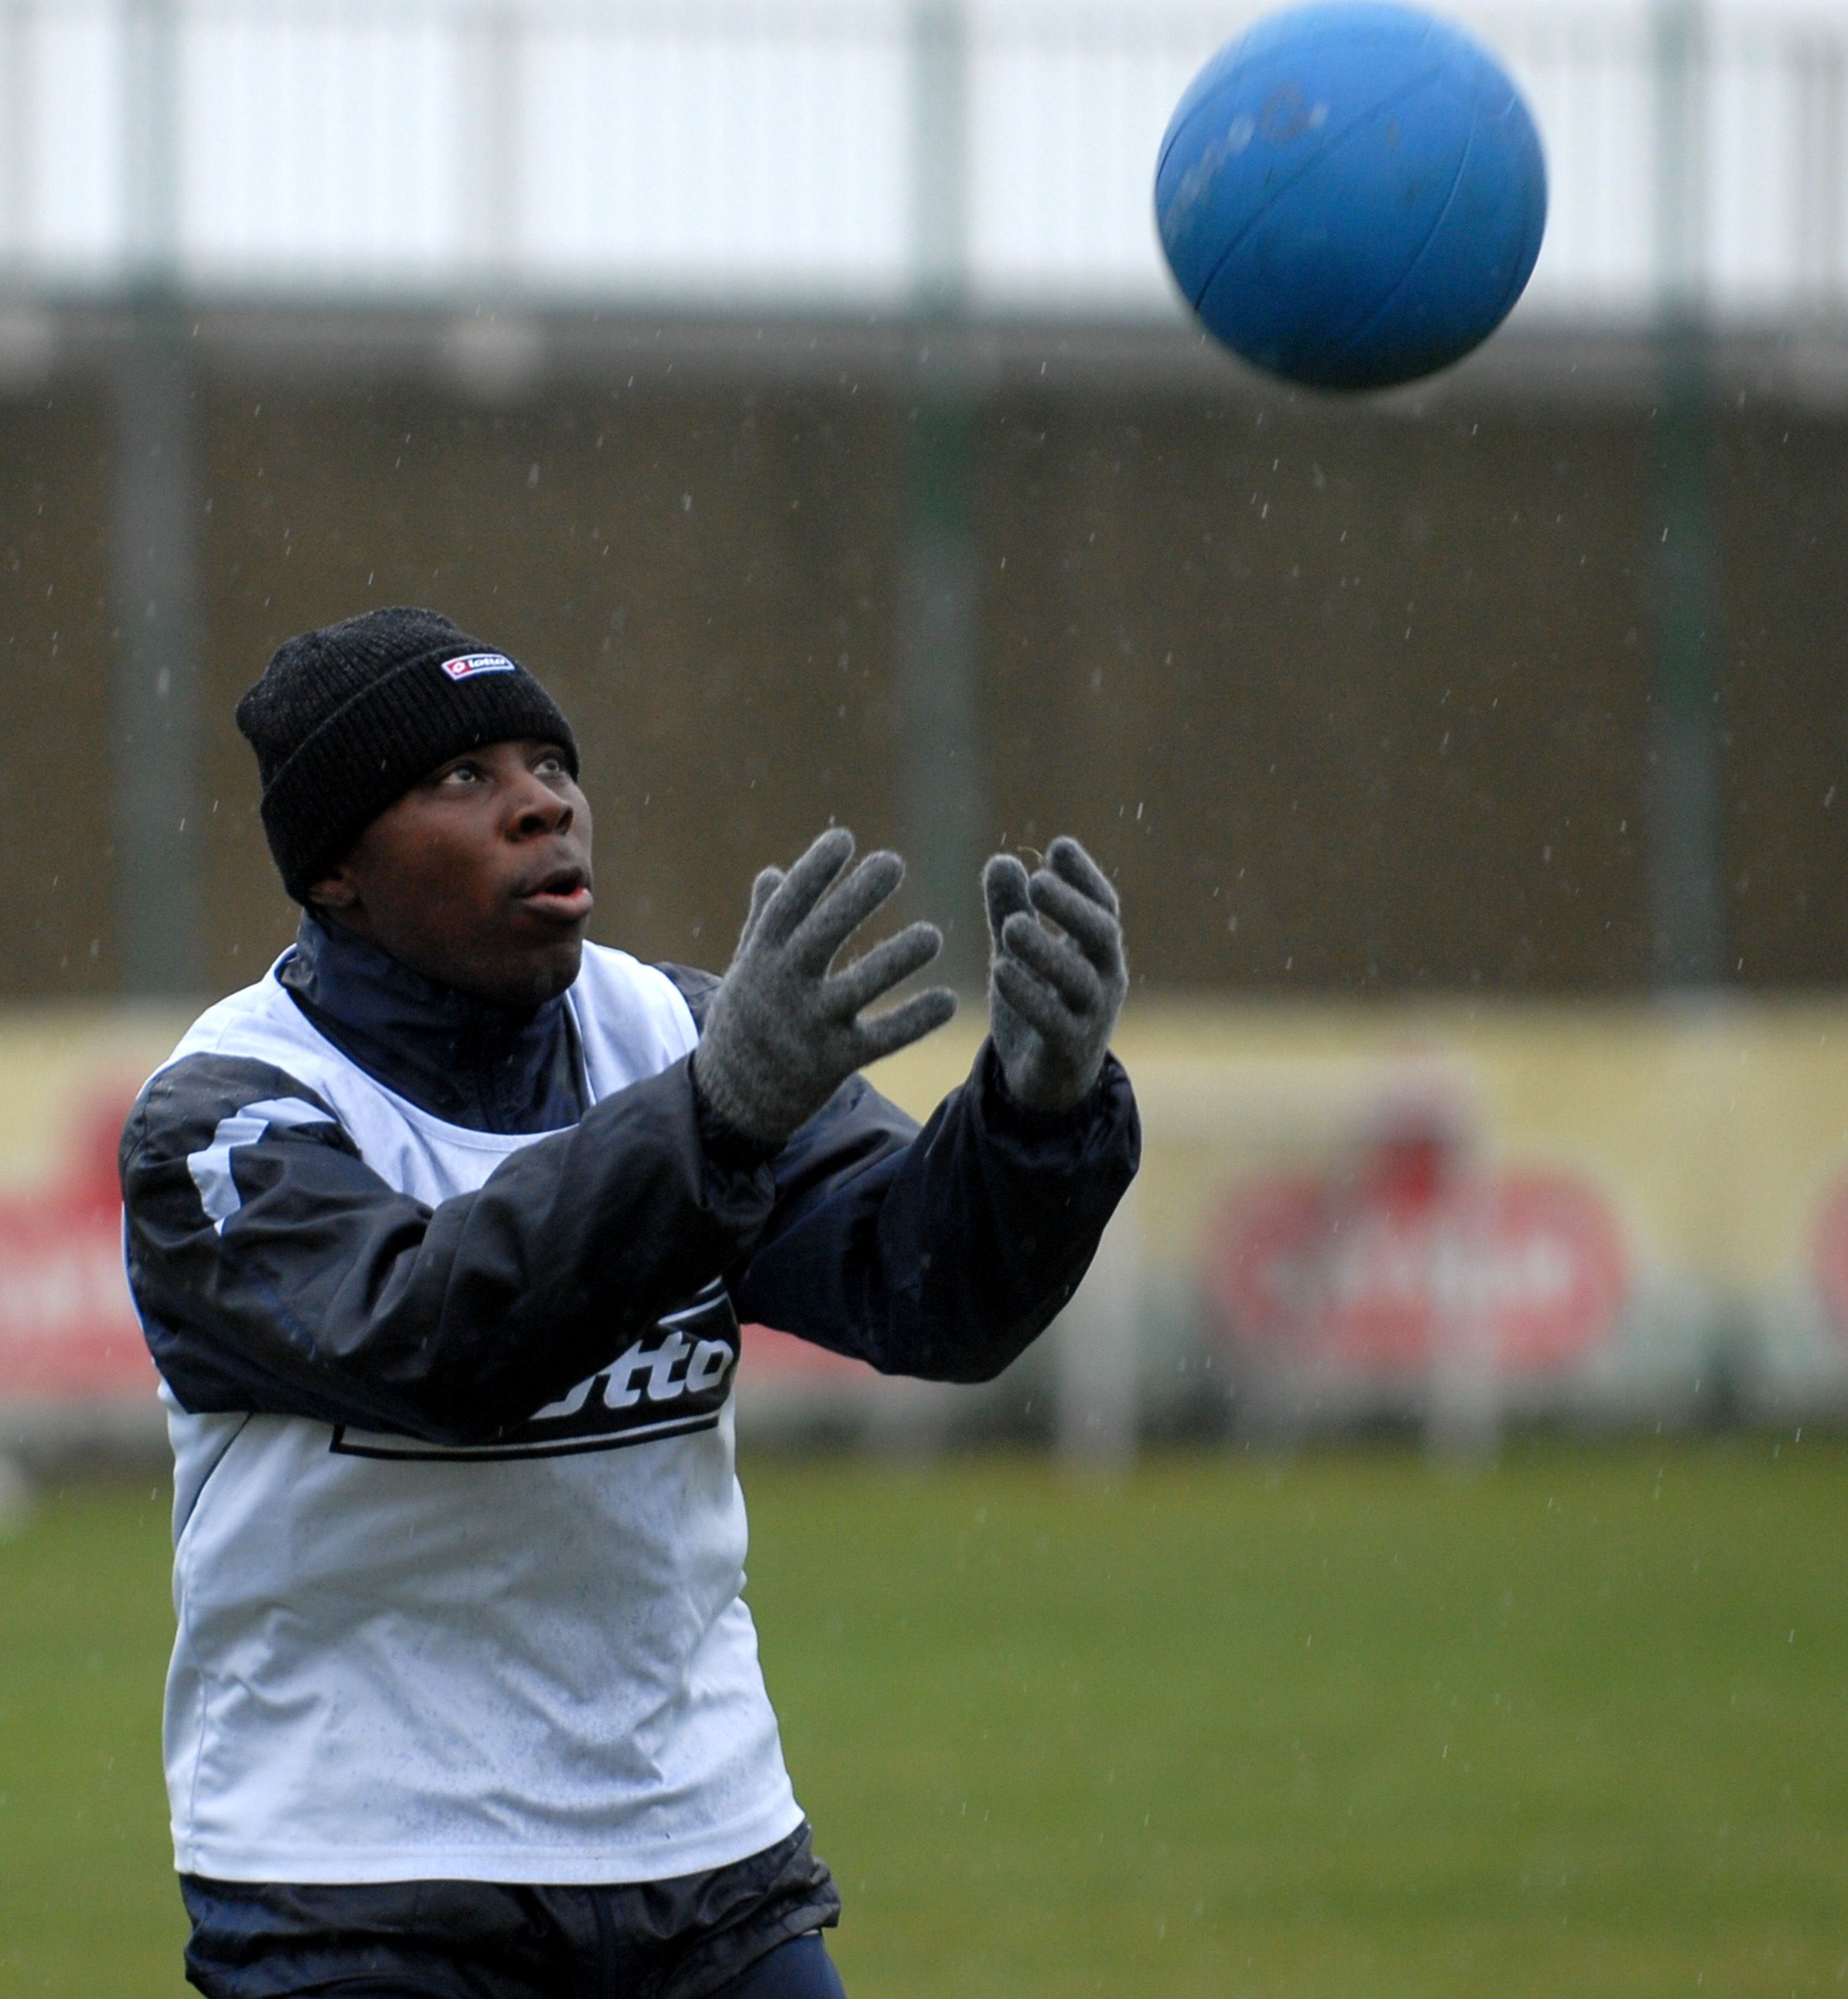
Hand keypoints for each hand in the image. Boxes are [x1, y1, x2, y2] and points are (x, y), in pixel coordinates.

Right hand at [693, 828, 957, 1145]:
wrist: (729, 1102)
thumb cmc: (744, 1022)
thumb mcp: (744, 971)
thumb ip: (763, 922)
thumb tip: (773, 873)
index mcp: (761, 958)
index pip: (787, 907)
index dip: (814, 872)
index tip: (844, 839)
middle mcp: (782, 988)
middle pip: (821, 936)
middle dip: (855, 898)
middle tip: (893, 863)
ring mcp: (808, 1026)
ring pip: (855, 989)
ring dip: (894, 961)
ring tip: (933, 936)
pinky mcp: (834, 1063)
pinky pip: (880, 1040)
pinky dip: (914, 1022)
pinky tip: (948, 1001)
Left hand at [983, 836, 1125, 1113]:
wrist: (1046, 1083)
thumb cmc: (1040, 1007)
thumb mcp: (1021, 955)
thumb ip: (1011, 910)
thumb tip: (1002, 860)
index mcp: (1098, 951)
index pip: (1103, 905)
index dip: (1084, 876)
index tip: (1059, 847)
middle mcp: (1105, 978)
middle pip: (1103, 934)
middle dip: (1072, 906)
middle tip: (1037, 881)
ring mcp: (1092, 1016)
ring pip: (1081, 979)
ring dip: (1046, 949)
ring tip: (1011, 926)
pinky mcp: (1069, 1050)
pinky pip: (1055, 1022)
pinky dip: (1029, 995)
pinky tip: (999, 970)